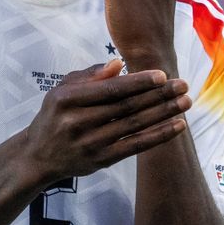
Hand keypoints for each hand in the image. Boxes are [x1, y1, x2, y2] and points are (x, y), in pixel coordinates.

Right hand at [20, 59, 189, 183]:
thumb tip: (119, 64)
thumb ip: (90, 76)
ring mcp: (91, 143)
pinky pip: (136, 146)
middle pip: (126, 106)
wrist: (38, 156)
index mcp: (68, 99)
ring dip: (164, 113)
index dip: (138, 82)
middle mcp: (78, 122)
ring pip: (134, 126)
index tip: (162, 74)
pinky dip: (159, 136)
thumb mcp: (63, 89)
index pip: (110, 90)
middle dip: (158, 95)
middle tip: (183, 85)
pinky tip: (177, 125)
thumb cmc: (55, 115)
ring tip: (186, 102)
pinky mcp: (102, 160)